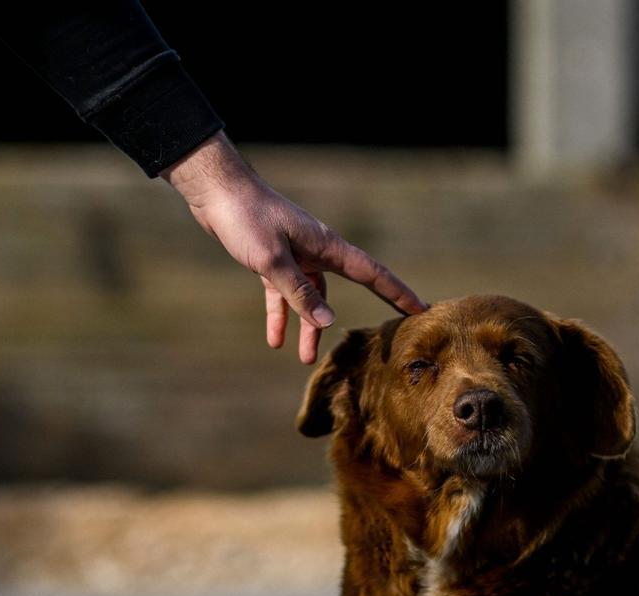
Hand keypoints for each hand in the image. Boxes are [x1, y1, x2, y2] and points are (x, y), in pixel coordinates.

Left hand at [162, 131, 426, 363]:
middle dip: (355, 317)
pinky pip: (283, 293)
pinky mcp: (273, 259)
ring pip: (309, 298)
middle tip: (377, 344)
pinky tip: (274, 340)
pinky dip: (280, 315)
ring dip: (308, 327)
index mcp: (327, 247)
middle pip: (343, 291)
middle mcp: (317, 252)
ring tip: (305, 360)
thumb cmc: (247, 219)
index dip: (398, 292)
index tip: (421, 309)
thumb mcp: (273, 261)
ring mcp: (296, 255)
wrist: (217, 192)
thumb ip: (298, 293)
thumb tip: (327, 323)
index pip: (373, 274)